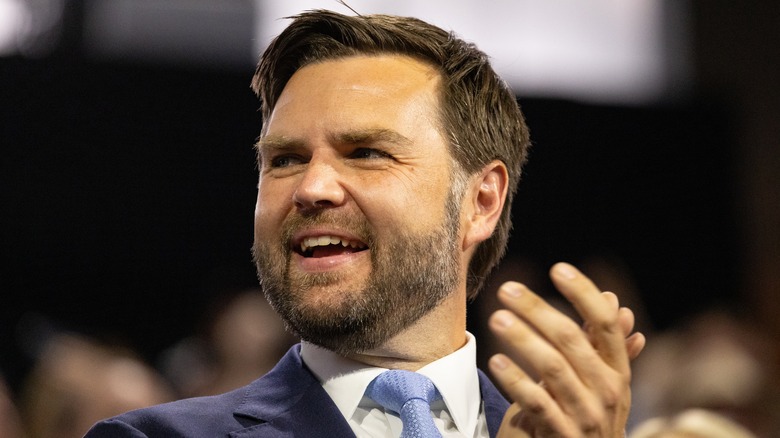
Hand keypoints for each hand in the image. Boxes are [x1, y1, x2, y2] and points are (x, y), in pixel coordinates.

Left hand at [488, 262, 645, 436]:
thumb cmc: (584, 417)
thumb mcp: (600, 383)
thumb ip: (601, 345)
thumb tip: (613, 300)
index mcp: (618, 372)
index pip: (606, 323)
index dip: (584, 293)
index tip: (558, 268)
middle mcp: (609, 392)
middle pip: (571, 340)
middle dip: (537, 310)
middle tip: (506, 289)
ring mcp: (586, 415)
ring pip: (553, 367)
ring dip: (522, 339)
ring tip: (496, 319)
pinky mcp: (562, 435)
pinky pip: (537, 402)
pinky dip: (516, 380)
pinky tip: (495, 362)